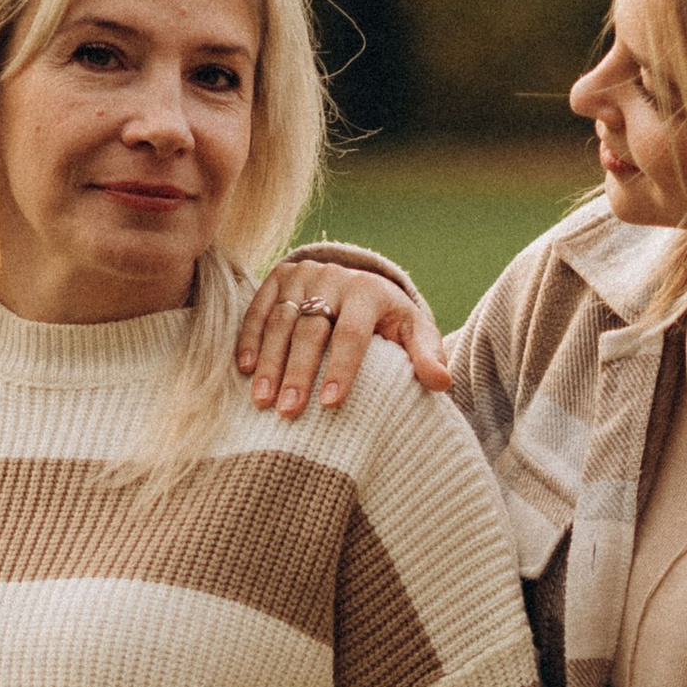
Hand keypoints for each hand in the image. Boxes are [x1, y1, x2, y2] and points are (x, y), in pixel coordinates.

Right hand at [239, 259, 450, 415]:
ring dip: (269, 362)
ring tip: (262, 401)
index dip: (341, 368)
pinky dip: (248, 338)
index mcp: (369, 292)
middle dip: (298, 372)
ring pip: (281, 321)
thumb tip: (442, 383)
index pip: (352, 333)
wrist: (361, 285)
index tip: (330, 404)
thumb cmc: (390, 323)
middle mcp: (335, 278)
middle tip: (289, 411)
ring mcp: (304, 275)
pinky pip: (259, 308)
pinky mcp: (280, 276)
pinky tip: (244, 370)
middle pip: (311, 329)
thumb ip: (427, 357)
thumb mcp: (414, 334)